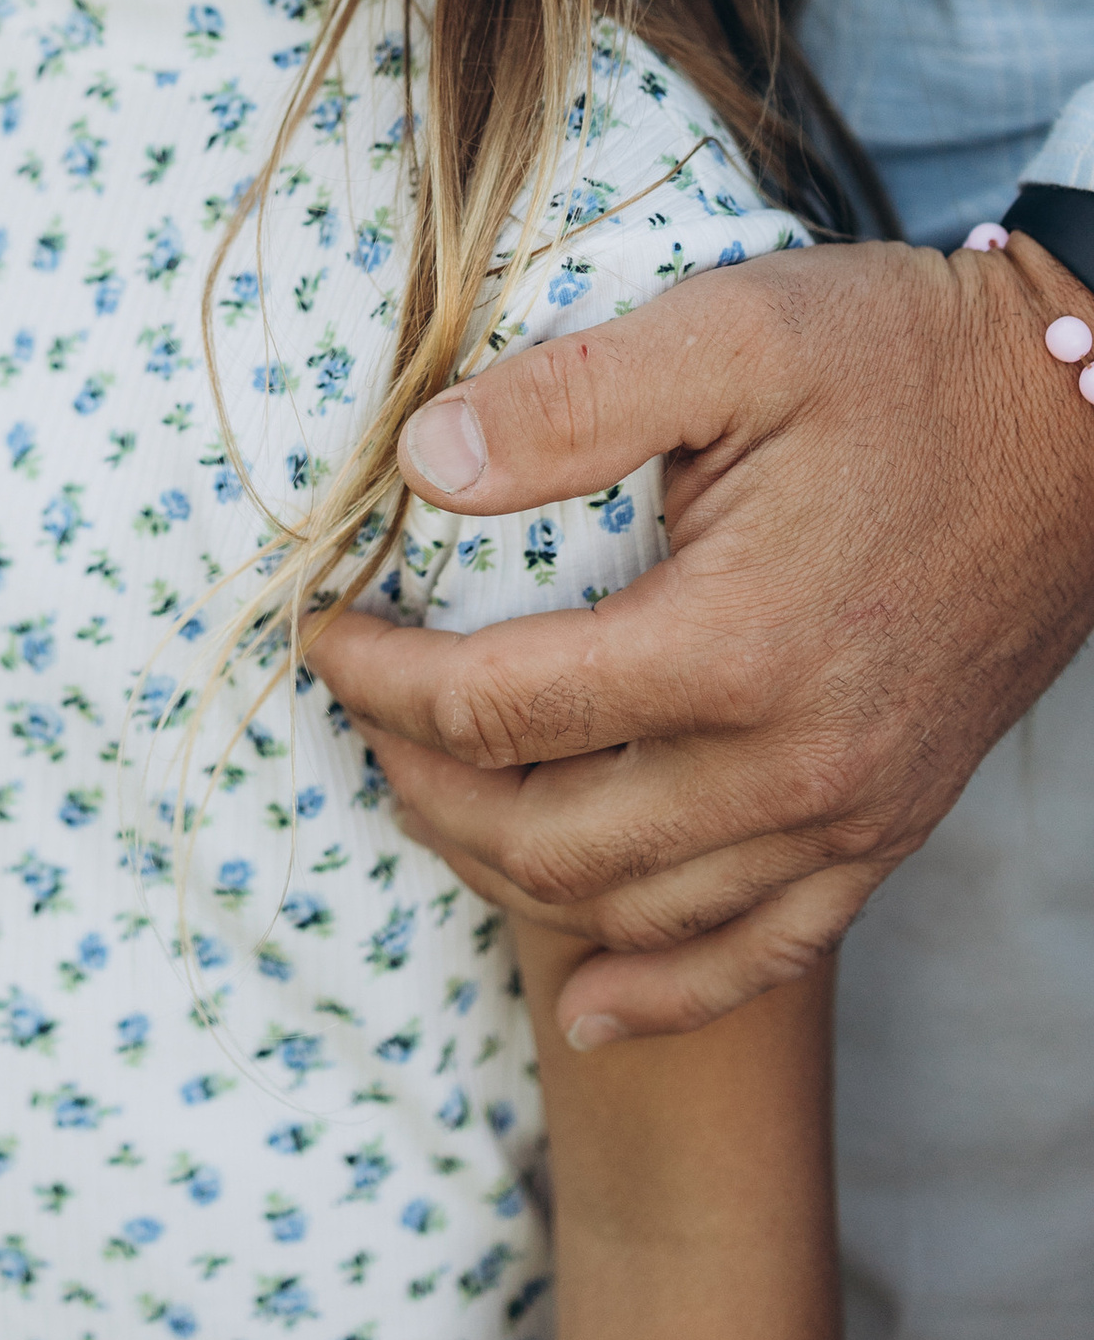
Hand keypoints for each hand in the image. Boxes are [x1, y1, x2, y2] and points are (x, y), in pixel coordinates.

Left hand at [313, 236, 1093, 1043]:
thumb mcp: (730, 332)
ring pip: (637, 910)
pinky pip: (766, 953)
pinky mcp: (889, 825)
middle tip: (362, 711)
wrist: (1084, 421)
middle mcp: (792, 760)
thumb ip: (568, 400)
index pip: (501, 703)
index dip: (383, 679)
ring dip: (508, 875)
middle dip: (423, 781)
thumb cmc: (902, 361)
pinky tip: (588, 1007)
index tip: (322, 629)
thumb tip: (421, 463)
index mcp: (733, 642)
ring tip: (428, 800)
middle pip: (549, 836)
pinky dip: (665, 991)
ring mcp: (849, 810)